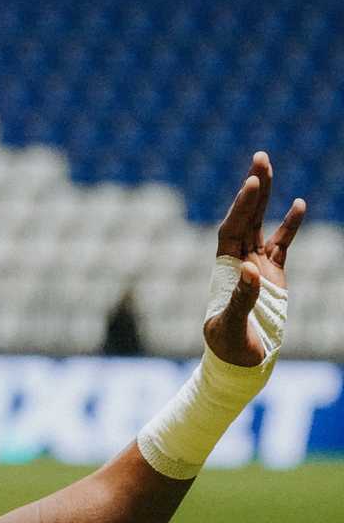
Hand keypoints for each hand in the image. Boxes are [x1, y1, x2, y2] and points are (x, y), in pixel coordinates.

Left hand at [206, 151, 305, 366]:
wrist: (239, 364)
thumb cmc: (228, 348)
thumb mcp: (230, 325)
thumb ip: (240, 298)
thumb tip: (249, 270)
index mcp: (224, 270)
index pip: (232, 229)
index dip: (241, 206)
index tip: (252, 183)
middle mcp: (237, 263)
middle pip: (244, 218)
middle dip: (252, 189)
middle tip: (260, 158)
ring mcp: (256, 267)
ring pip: (260, 224)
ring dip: (266, 198)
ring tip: (268, 168)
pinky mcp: (273, 276)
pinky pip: (281, 244)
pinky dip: (289, 225)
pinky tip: (298, 203)